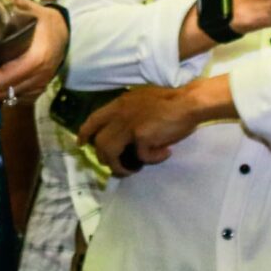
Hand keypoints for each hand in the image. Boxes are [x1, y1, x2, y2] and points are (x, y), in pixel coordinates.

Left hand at [0, 0, 67, 105]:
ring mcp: (36, 88)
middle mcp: (36, 78)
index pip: (1, 77)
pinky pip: (11, 98)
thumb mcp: (36, 10)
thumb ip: (18, 5)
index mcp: (35, 60)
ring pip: (3, 98)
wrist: (66, 36)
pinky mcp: (34, 92)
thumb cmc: (48, 23)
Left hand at [77, 83, 205, 175]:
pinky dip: (154, 159)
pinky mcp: (141, 137)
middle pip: (99, 141)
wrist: (189, 101)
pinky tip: (165, 153)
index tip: (81, 143)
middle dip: (103, 158)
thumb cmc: (172, 100)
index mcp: (120, 103)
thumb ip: (131, 112)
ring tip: (132, 170)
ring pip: (111, 153)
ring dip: (120, 167)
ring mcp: (129, 125)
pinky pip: (142, 156)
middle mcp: (120, 113)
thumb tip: (128, 133)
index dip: (85, 132)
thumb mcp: (143, 101)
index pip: (94, 119)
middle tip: (113, 165)